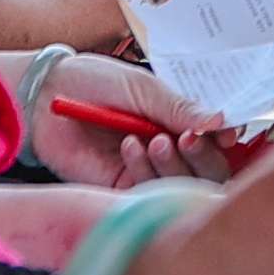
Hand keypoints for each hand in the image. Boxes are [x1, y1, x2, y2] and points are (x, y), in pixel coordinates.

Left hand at [35, 51, 239, 186]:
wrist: (46, 96)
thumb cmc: (94, 82)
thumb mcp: (143, 88)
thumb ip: (180, 108)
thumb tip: (223, 122)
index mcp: (177, 120)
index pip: (216, 139)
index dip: (225, 139)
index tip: (227, 134)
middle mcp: (169, 147)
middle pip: (208, 169)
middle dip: (204, 156)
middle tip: (188, 138)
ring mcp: (147, 170)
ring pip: (182, 185)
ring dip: (173, 163)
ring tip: (153, 138)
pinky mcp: (122, 189)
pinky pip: (149, 192)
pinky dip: (146, 170)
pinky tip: (131, 147)